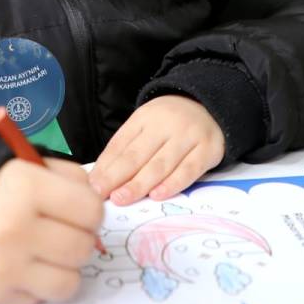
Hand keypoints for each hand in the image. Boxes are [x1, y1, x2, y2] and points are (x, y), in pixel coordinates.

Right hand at [0, 158, 103, 303]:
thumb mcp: (23, 163)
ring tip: (43, 251)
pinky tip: (20, 266)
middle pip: (83, 248)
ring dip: (62, 267)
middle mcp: (13, 229)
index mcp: (24, 187)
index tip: (76, 209)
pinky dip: (37, 285)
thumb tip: (97, 209)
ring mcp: (3, 267)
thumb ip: (66, 178)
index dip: (88, 210)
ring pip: (69, 281)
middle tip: (60, 232)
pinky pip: (41, 298)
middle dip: (78, 239)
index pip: (91, 211)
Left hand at [89, 95, 224, 205]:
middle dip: (118, 177)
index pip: (121, 144)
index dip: (106, 167)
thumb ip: (124, 150)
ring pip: (161, 164)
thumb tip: (100, 178)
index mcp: (145, 118)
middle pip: (138, 154)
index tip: (93, 186)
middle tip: (102, 194)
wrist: (210, 105)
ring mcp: (189, 136)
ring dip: (140, 183)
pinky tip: (158, 195)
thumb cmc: (170, 124)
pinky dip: (172, 184)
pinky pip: (189, 170)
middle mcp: (166, 124)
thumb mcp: (145, 126)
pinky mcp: (208, 149)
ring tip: (122, 198)